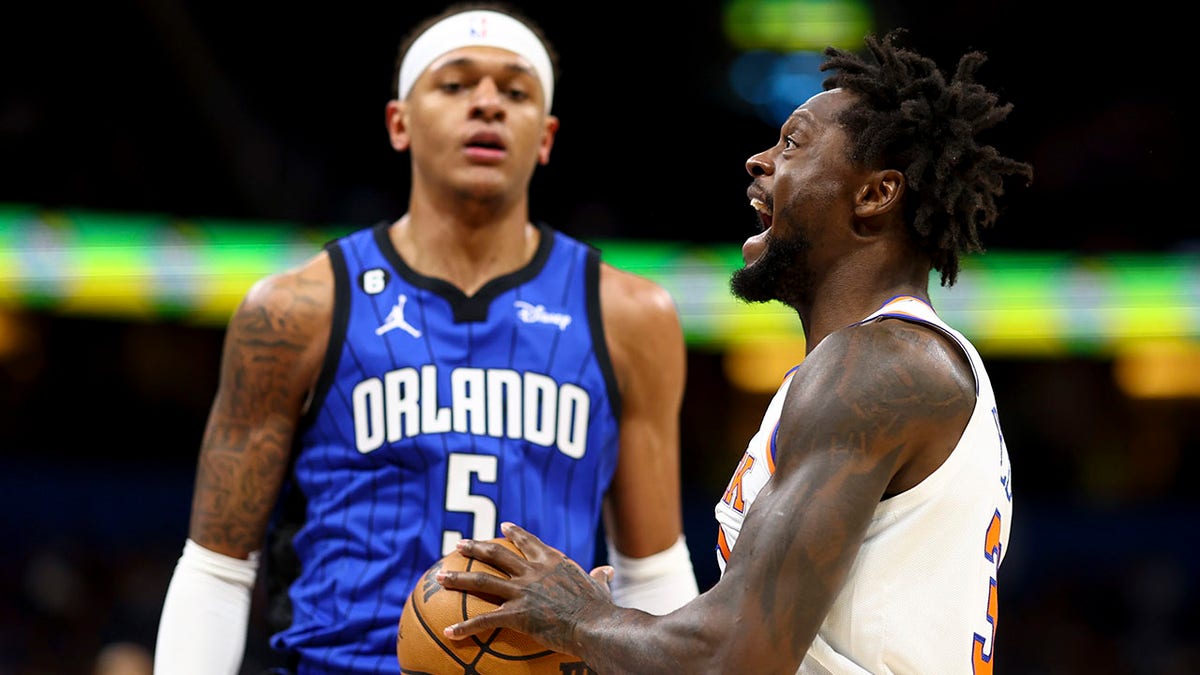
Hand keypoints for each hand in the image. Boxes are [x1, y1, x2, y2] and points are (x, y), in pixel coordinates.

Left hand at [437, 522, 615, 653]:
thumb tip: (606, 571)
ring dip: (458, 579)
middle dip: (475, 548)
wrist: (596, 624)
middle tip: (459, 545)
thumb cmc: (601, 609)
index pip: (528, 541)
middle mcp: (533, 571)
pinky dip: (465, 627)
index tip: (501, 526)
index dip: (514, 532)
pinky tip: (449, 632)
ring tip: (440, 577)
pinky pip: (484, 620)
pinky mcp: (516, 614)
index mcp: (552, 562)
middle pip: (497, 554)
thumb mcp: (600, 588)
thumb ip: (599, 578)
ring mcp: (522, 591)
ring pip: (482, 580)